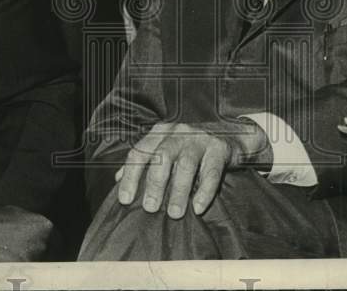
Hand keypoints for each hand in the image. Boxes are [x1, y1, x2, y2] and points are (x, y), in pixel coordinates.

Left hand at [115, 120, 269, 218]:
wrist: (230, 137)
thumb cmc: (190, 148)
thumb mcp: (165, 149)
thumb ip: (144, 163)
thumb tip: (117, 180)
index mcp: (161, 132)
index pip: (140, 152)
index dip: (130, 176)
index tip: (125, 199)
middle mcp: (179, 132)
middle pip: (163, 156)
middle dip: (155, 183)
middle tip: (150, 207)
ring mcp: (200, 139)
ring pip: (186, 164)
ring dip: (179, 190)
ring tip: (174, 213)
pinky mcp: (219, 148)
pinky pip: (211, 171)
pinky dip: (204, 191)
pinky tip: (198, 207)